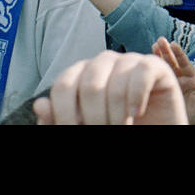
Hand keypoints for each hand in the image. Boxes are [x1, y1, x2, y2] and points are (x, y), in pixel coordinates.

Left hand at [34, 51, 186, 125]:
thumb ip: (59, 120)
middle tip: (103, 134)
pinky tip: (136, 113)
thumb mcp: (83, 127)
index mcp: (81, 73)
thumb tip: (39, 105)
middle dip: (95, 118)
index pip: (63, 85)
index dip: (64, 114)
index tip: (73, 132)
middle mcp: (103, 62)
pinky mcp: (155, 65)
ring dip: (117, 116)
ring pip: (117, 83)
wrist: (152, 129)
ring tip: (122, 129)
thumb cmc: (114, 126)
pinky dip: (137, 96)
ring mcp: (129, 60)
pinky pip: (143, 72)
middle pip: (90, 85)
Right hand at [150, 38, 194, 124]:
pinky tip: (143, 65)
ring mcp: (171, 84)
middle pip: (172, 62)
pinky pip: (156, 80)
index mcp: (191, 78)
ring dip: (158, 57)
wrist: (194, 123)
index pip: (184, 64)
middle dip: (166, 51)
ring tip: (152, 46)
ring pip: (163, 68)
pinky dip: (151, 72)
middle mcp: (180, 79)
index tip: (173, 43)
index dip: (178, 53)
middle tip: (159, 40)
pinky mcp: (163, 92)